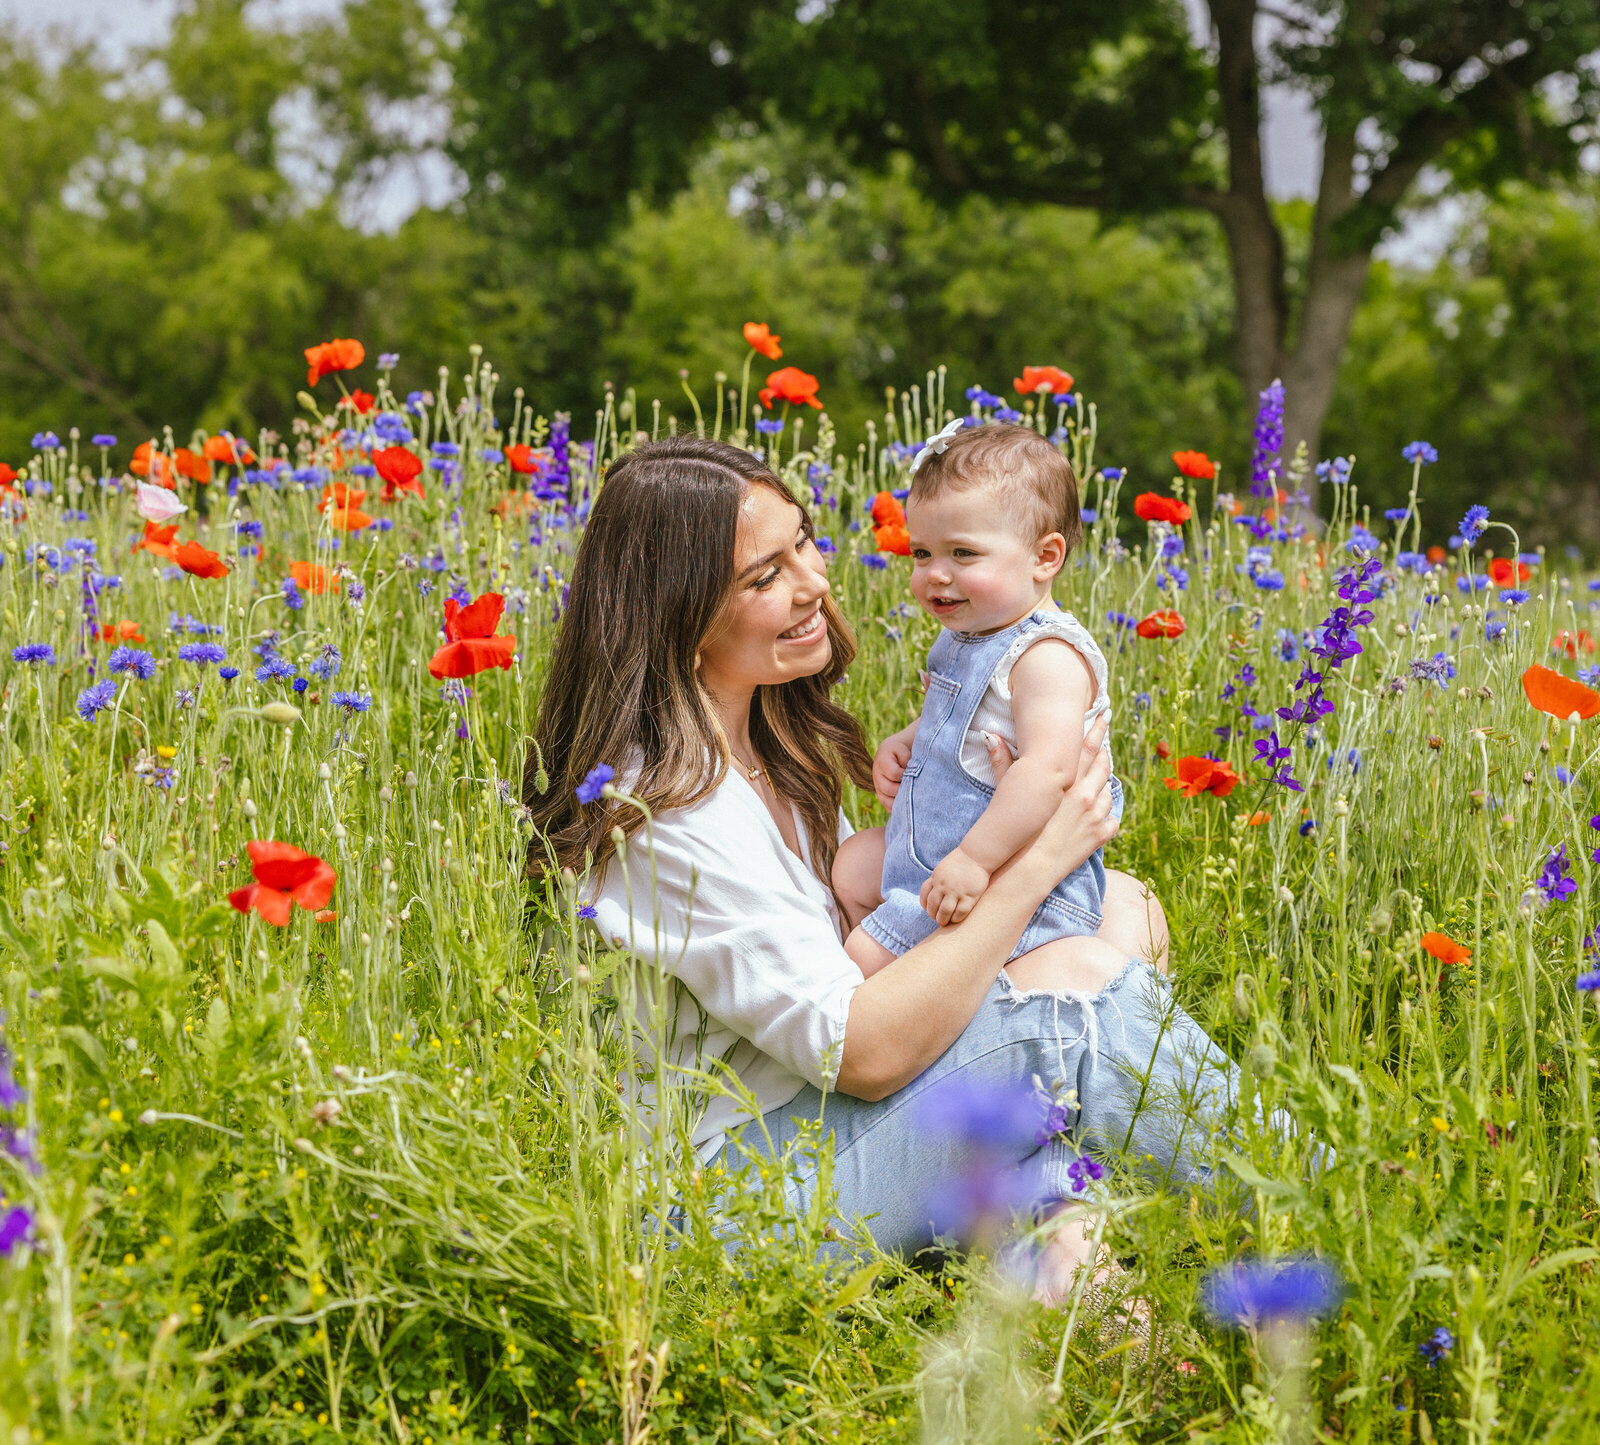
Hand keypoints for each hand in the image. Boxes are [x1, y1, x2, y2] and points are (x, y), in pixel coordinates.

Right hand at [873, 729, 914, 810]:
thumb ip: (907, 759)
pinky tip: (908, 803)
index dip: (905, 775)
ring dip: (901, 800)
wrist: (890, 755)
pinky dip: (899, 808)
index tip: (914, 773)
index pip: (893, 773)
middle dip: (903, 789)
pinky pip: (889, 807)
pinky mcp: (882, 797)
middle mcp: (877, 776)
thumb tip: (910, 774)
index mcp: (882, 761)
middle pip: (888, 788)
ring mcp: (878, 788)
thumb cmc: (900, 752)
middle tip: (915, 786)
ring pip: (887, 801)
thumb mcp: (904, 750)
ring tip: (912, 795)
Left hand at [920, 847, 990, 927]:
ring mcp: (956, 891)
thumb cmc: (961, 862)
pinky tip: (956, 918)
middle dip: (933, 915)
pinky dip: (956, 918)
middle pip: (933, 905)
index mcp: (936, 878)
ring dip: (942, 920)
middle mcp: (944, 885)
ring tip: (945, 922)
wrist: (977, 855)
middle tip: (937, 918)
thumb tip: (931, 893)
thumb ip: (936, 880)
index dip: (925, 905)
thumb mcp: (943, 868)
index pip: (924, 895)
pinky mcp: (970, 896)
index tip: (929, 909)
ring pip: (945, 911)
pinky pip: (960, 912)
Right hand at [1006, 714, 1116, 892]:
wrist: (1027, 869)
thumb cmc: (1016, 830)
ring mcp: (1096, 817)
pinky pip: (1112, 821)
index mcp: (1066, 782)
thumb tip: (990, 735)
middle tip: (1106, 745)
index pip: (1086, 747)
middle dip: (1105, 753)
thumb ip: (1002, 761)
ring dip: (1105, 786)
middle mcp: (1086, 796)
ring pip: (1109, 793)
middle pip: (1102, 767)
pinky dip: (1108, 816)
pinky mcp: (1099, 837)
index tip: (1103, 716)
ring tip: (1101, 782)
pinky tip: (1102, 814)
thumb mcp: (1008, 792)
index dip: (1096, 730)